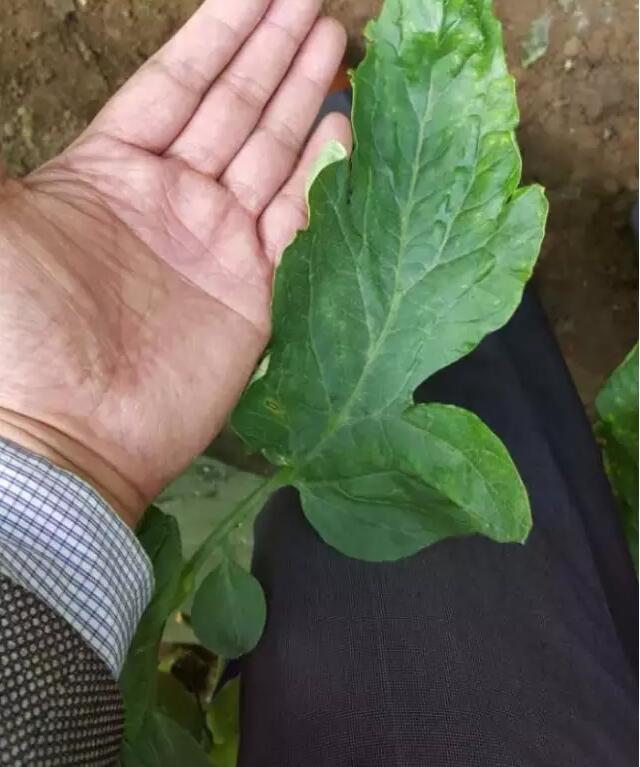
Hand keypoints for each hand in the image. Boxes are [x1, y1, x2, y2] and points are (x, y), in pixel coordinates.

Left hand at [0, 0, 350, 525]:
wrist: (69, 433)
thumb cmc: (23, 328)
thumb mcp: (0, 224)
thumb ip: (12, 165)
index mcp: (111, 172)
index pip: (175, 83)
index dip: (218, 32)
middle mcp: (172, 201)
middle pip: (232, 109)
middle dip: (271, 52)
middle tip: (312, 1)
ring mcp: (218, 246)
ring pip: (269, 154)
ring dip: (301, 99)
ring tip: (334, 41)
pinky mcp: (255, 291)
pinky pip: (296, 220)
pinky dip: (319, 177)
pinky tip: (341, 130)